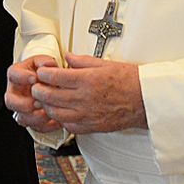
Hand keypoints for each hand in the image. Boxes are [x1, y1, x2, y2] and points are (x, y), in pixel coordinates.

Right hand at [4, 54, 61, 132]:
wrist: (47, 83)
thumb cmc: (43, 71)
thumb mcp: (43, 61)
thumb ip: (46, 61)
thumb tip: (48, 64)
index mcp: (17, 75)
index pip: (13, 74)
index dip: (22, 77)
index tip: (34, 78)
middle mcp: (15, 93)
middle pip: (10, 101)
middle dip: (23, 104)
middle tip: (38, 102)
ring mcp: (21, 108)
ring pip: (21, 118)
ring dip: (35, 118)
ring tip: (48, 114)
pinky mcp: (31, 119)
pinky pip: (35, 127)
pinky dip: (46, 126)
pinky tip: (56, 122)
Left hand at [31, 53, 146, 133]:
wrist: (146, 100)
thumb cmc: (131, 81)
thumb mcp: (105, 63)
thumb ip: (82, 61)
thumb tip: (67, 57)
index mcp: (88, 80)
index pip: (55, 77)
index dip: (43, 74)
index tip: (41, 72)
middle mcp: (85, 98)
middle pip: (50, 96)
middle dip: (39, 90)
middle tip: (37, 86)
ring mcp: (88, 114)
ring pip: (57, 113)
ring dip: (48, 106)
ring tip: (47, 99)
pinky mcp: (93, 126)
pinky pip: (70, 127)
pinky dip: (62, 120)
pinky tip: (63, 112)